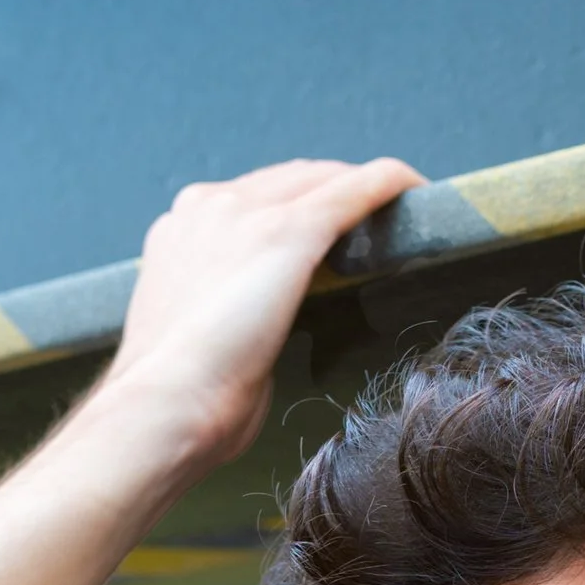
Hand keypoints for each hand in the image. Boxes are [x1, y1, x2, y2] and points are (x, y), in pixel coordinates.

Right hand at [102, 155, 423, 473]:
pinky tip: (419, 192)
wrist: (164, 407)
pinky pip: (356, 189)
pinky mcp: (292, 230)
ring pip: (322, 177)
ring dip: (360, 189)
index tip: (319, 240)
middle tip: (368, 224)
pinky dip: (390, 184)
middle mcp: (211, 207)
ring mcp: (249, 213)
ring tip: (396, 215)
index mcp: (181, 231)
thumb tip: (249, 352)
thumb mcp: (194, 350)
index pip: (248, 201)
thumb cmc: (179, 405)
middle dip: (328, 192)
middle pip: (287, 179)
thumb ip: (221, 325)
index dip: (289, 212)